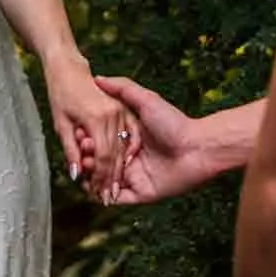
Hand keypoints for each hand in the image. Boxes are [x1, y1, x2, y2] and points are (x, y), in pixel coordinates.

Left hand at [44, 51, 133, 187]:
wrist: (68, 66)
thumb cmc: (60, 93)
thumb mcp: (61, 124)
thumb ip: (71, 150)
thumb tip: (76, 175)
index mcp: (96, 119)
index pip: (103, 156)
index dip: (101, 177)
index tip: (100, 195)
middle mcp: (112, 115)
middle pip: (115, 154)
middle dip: (112, 178)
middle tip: (109, 198)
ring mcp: (121, 110)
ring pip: (123, 146)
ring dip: (120, 169)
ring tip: (115, 188)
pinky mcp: (125, 107)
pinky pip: (128, 136)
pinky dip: (125, 153)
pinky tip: (123, 167)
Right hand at [78, 76, 203, 205]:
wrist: (198, 148)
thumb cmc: (175, 123)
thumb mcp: (147, 100)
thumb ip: (123, 89)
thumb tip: (98, 78)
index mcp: (128, 138)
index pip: (100, 141)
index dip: (86, 138)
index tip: (78, 133)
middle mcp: (129, 159)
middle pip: (99, 162)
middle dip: (86, 157)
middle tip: (81, 149)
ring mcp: (135, 177)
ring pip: (104, 181)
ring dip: (91, 176)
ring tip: (84, 165)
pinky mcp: (141, 193)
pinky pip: (117, 198)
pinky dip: (102, 195)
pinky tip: (92, 186)